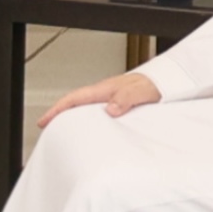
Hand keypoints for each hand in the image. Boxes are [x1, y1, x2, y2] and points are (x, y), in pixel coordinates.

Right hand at [43, 71, 161, 127]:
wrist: (168, 80)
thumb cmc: (154, 83)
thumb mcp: (140, 91)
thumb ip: (125, 99)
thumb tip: (110, 109)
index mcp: (105, 89)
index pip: (74, 99)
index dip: (57, 109)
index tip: (44, 120)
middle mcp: (105, 93)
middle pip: (75, 103)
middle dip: (59, 114)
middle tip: (48, 128)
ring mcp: (111, 99)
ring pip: (86, 108)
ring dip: (74, 117)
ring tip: (66, 131)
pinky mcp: (119, 105)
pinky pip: (98, 113)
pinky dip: (90, 120)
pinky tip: (92, 129)